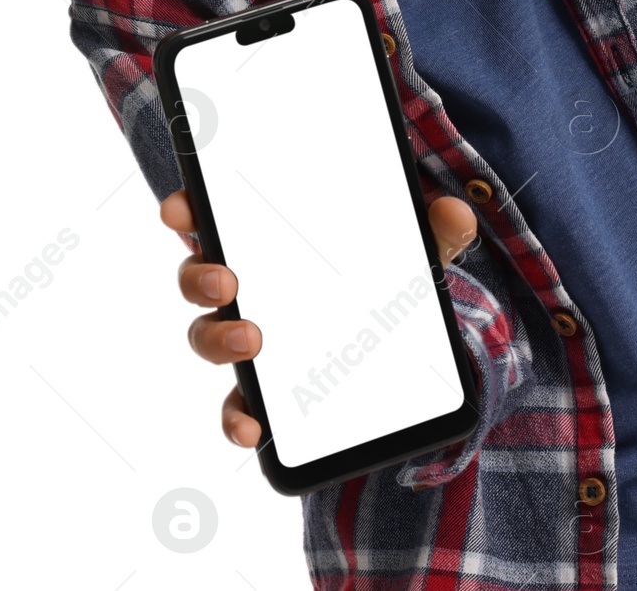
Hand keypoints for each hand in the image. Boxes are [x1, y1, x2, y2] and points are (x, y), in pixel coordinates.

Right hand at [160, 188, 480, 448]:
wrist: (399, 359)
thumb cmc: (383, 284)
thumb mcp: (413, 257)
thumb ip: (433, 235)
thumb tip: (456, 214)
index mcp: (269, 244)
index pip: (214, 219)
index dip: (187, 211)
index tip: (180, 209)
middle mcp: (247, 291)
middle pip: (199, 278)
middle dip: (200, 276)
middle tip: (227, 280)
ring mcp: (250, 342)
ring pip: (208, 337)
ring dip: (217, 338)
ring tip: (250, 340)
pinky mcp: (265, 394)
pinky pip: (236, 407)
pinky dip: (237, 418)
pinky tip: (253, 427)